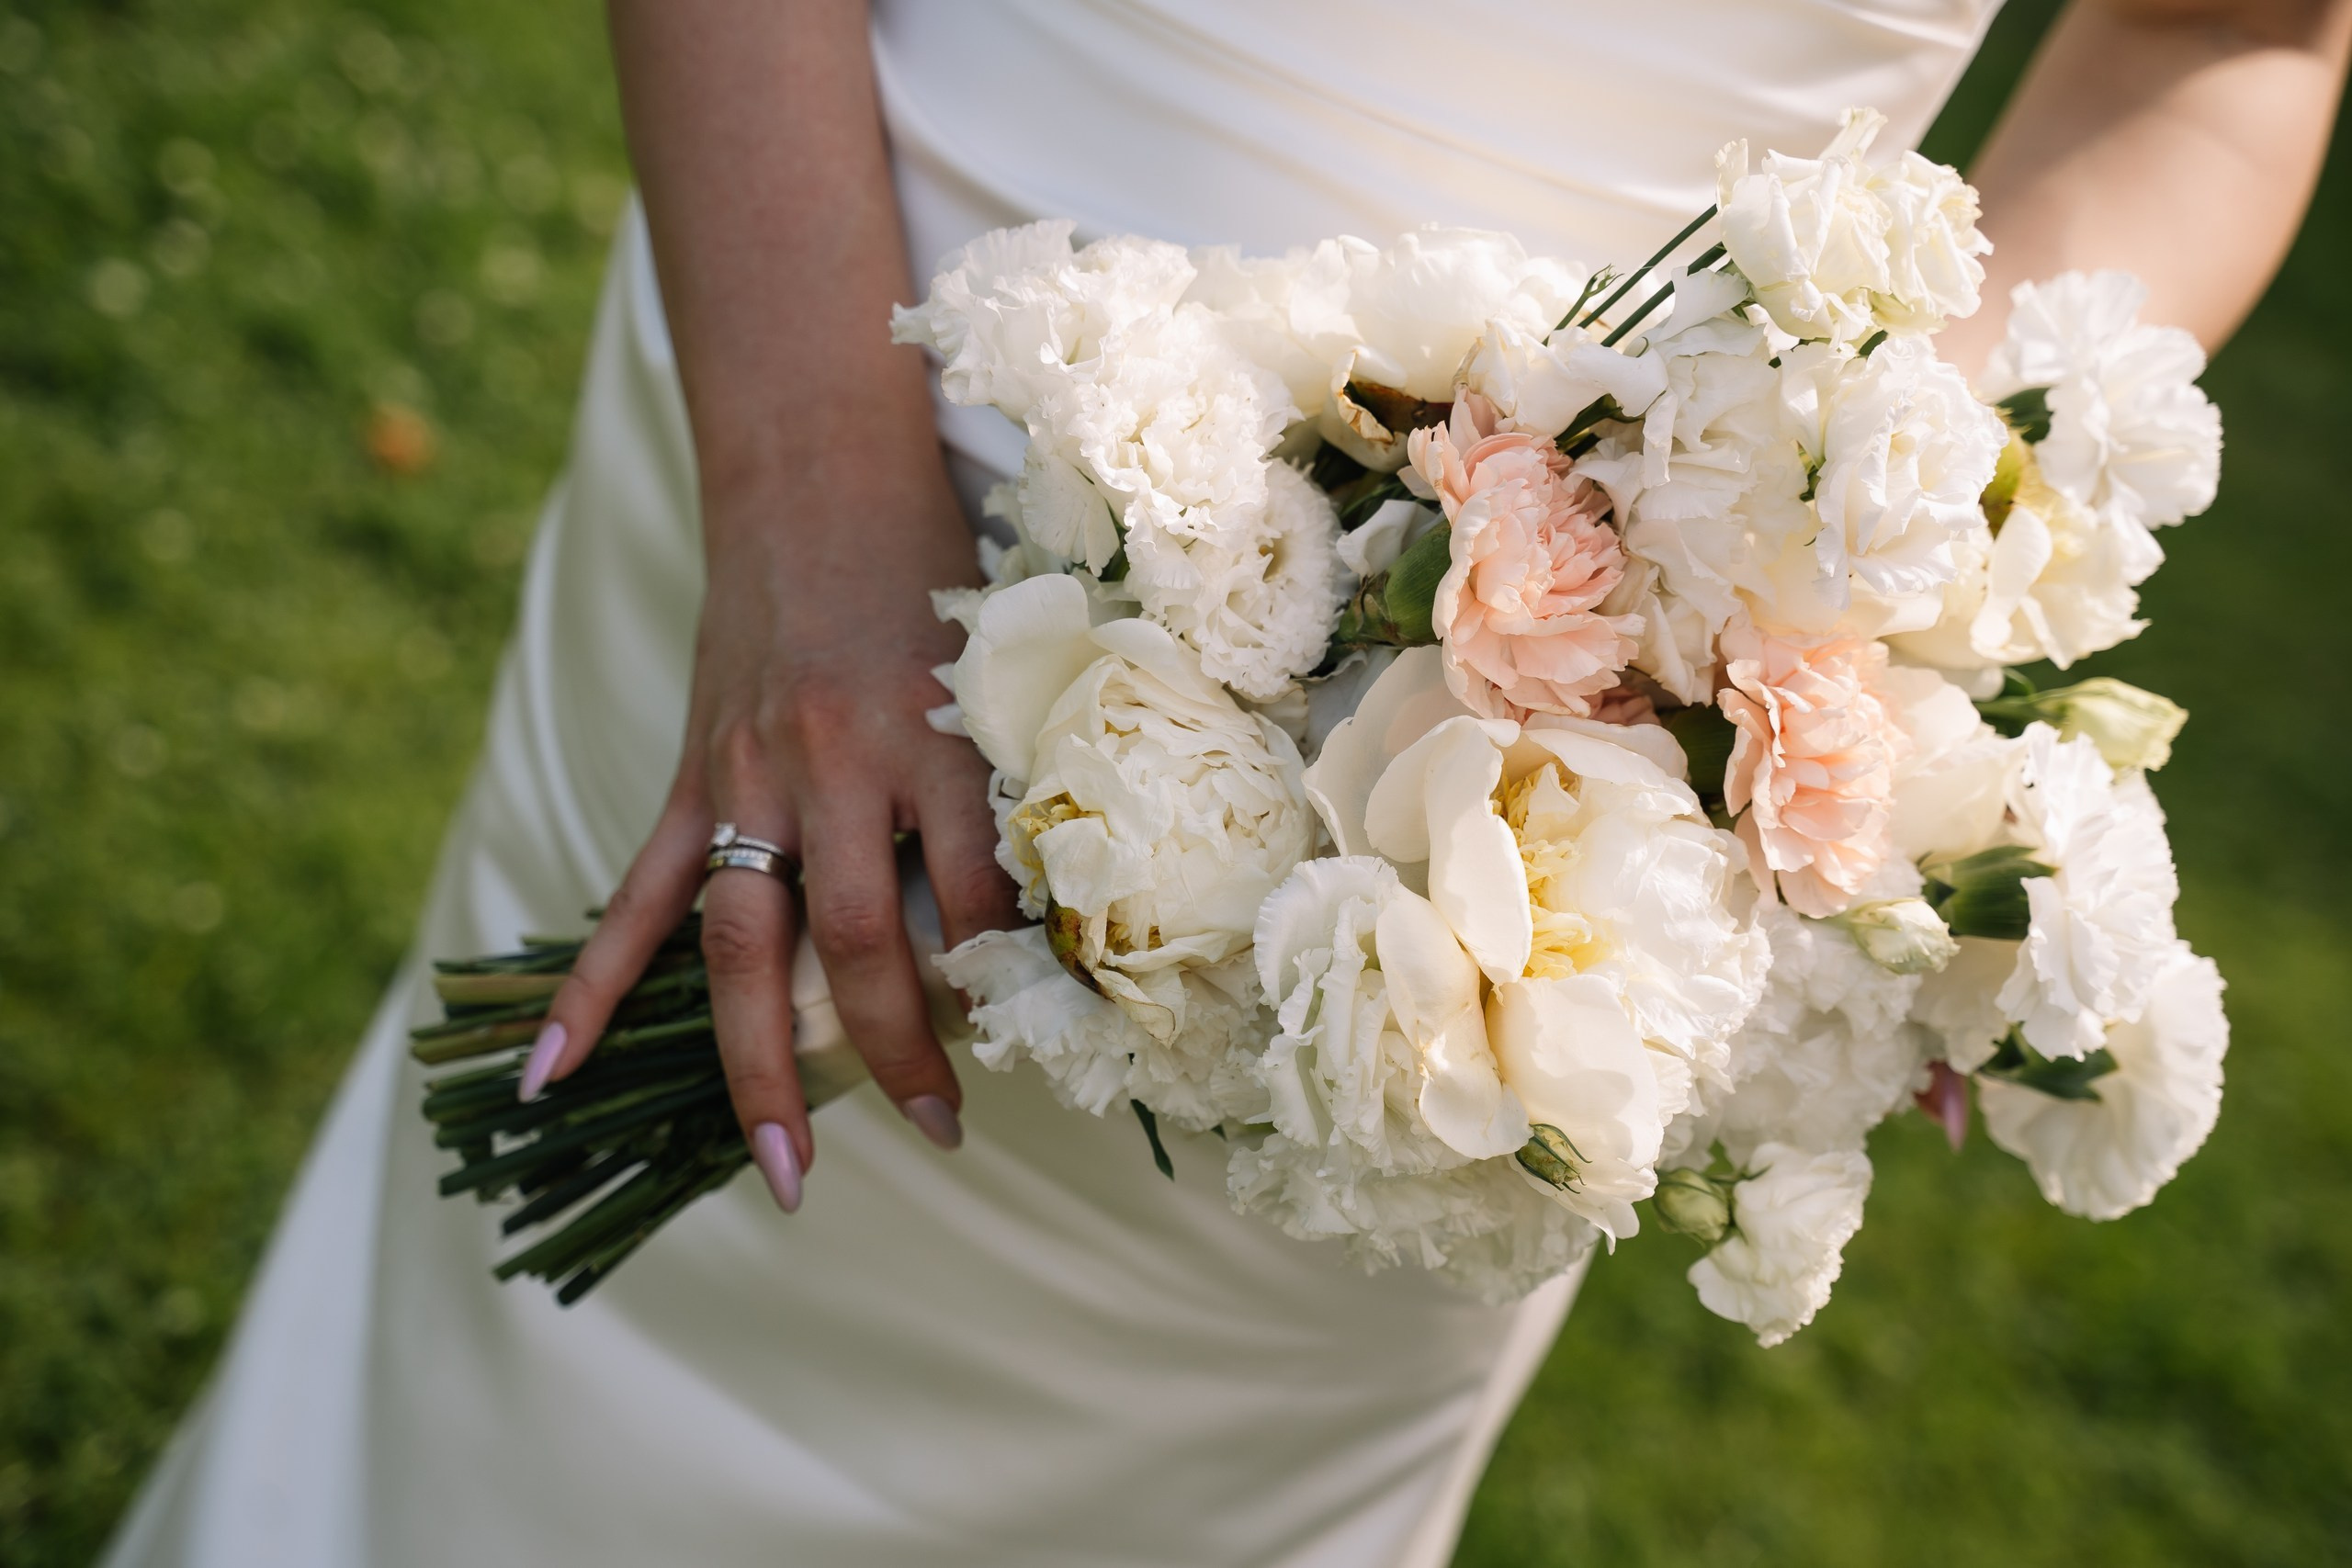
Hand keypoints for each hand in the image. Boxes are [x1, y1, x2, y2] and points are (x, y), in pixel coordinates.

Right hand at [523, 452, 1018, 1209]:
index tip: (1049, 1044)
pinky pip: (637, 896)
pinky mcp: (692, 772)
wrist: (818, 465)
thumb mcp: (1000, 666)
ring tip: (781, 1171)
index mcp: (932, 738)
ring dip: (759, 1066)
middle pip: (860, 945)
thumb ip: (1013, 782)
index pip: (980, 897)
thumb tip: (1047, 919)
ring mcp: (747, 774)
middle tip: (941, 1134)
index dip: (1016, 983)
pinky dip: (591, 988)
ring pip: (743, 947)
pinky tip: (549, 1075)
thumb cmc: (935, 566)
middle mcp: (836, 766)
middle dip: (900, 1053)